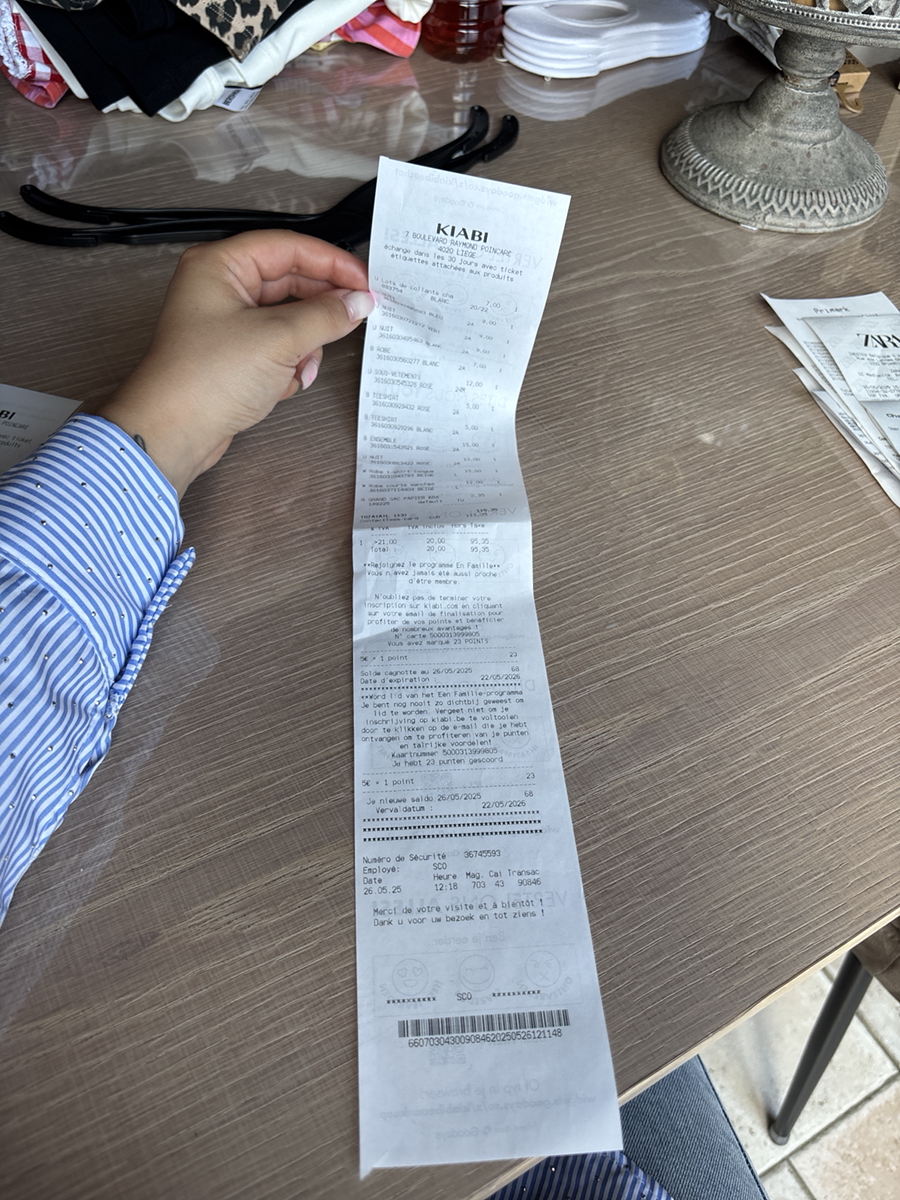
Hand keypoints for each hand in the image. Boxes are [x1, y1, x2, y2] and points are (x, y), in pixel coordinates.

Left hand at [96, 230, 373, 496]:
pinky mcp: (234, 355)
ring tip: (307, 363)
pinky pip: (278, 346)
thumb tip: (359, 301)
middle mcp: (221, 288)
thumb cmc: (205, 379)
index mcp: (220, 265)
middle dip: (322, 306)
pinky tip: (291, 381)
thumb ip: (326, 315)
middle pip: (290, 282)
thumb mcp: (278, 339)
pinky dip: (291, 362)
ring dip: (307, 341)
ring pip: (288, 317)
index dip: (331, 262)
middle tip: (357, 315)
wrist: (173, 433)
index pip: (288, 248)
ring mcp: (227, 323)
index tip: (364, 280)